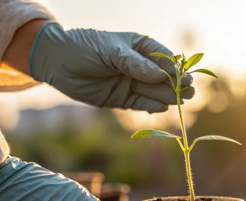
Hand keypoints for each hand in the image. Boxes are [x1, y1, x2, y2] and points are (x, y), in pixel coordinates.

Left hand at [29, 22, 193, 112]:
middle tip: (189, 92)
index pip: (164, 58)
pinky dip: (151, 106)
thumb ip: (135, 64)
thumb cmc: (84, 47)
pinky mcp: (122, 99)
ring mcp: (132, 83)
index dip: (175, 68)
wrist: (56, 62)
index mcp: (140, 48)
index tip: (186, 77)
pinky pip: (141, 104)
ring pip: (155, 92)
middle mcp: (139, 67)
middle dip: (177, 84)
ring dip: (168, 96)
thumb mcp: (110, 50)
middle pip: (164, 77)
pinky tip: (162, 108)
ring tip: (181, 101)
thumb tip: (160, 75)